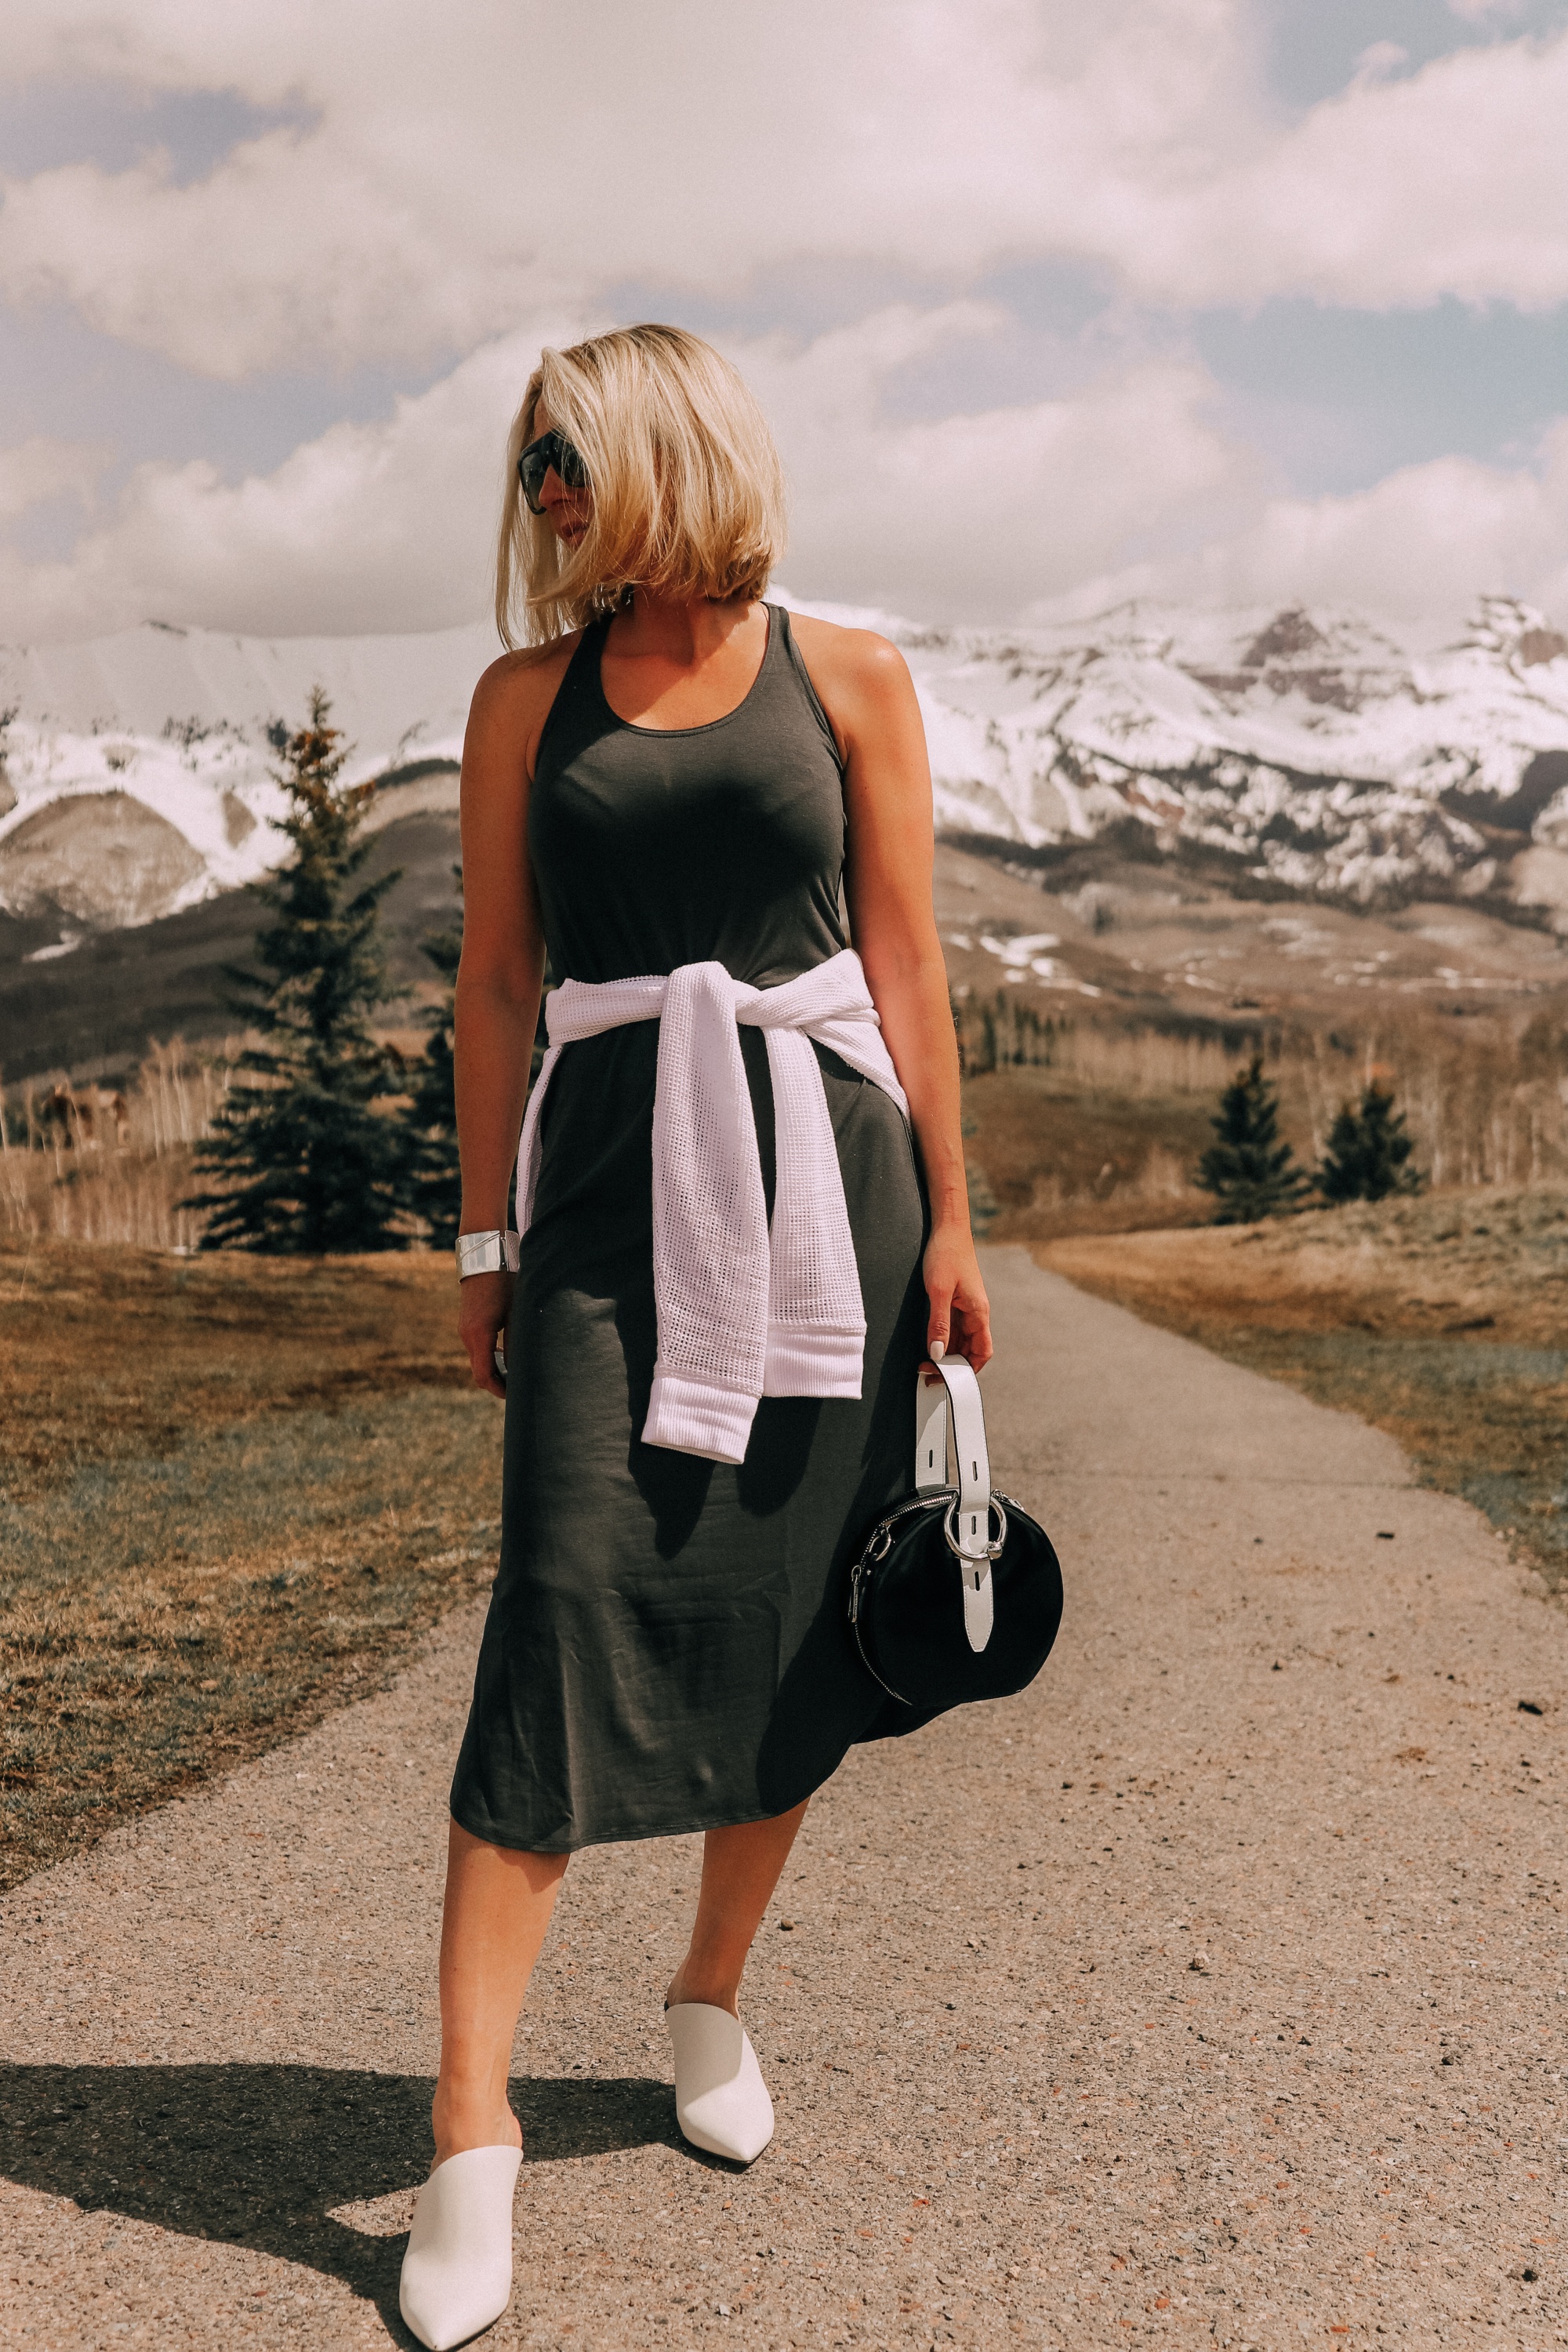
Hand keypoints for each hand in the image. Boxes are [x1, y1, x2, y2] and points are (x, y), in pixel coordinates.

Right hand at [458, 1269, 512, 1397]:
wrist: (485, 1260)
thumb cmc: (504, 1283)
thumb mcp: (516, 1313)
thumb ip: (516, 1341)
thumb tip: (522, 1367)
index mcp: (479, 1335)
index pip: (484, 1375)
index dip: (499, 1390)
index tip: (514, 1397)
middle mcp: (467, 1336)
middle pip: (479, 1372)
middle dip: (497, 1384)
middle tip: (518, 1389)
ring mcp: (465, 1331)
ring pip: (478, 1361)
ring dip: (494, 1371)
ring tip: (515, 1374)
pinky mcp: (467, 1325)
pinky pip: (477, 1350)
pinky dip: (489, 1359)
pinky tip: (506, 1356)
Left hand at [922, 1225, 991, 1370]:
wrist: (947, 1227)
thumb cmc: (946, 1254)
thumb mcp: (939, 1291)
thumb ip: (939, 1324)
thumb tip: (937, 1354)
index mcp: (978, 1312)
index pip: (981, 1352)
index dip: (967, 1370)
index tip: (945, 1378)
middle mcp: (975, 1313)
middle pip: (969, 1349)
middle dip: (951, 1365)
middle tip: (927, 1374)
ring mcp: (965, 1308)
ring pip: (959, 1340)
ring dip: (945, 1354)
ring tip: (925, 1364)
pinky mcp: (955, 1301)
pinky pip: (952, 1328)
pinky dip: (941, 1339)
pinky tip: (927, 1345)